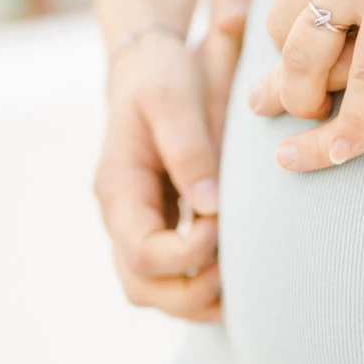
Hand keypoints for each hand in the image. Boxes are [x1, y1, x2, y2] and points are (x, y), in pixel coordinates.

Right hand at [94, 0, 268, 320]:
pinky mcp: (160, 223)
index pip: (142, 251)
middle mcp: (122, 216)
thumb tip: (211, 208)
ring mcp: (138, 223)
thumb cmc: (162, 76)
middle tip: (236, 271)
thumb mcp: (173, 100)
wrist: (148, 63)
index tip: (222, 225)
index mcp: (120, 188)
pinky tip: (238, 272)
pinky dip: (200, 285)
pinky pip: (170, 275)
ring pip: (153, 290)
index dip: (186, 254)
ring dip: (196, 299)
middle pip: (141, 286)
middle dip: (190, 293)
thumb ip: (190, 152)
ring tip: (242, 281)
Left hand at [263, 0, 363, 163]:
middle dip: (288, 58)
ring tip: (311, 116)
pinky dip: (345, 122)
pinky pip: (362, 80)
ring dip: (300, 94)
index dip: (296, 7)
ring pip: (302, 56)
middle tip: (301, 83)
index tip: (314, 25)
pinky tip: (337, 153)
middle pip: (281, 19)